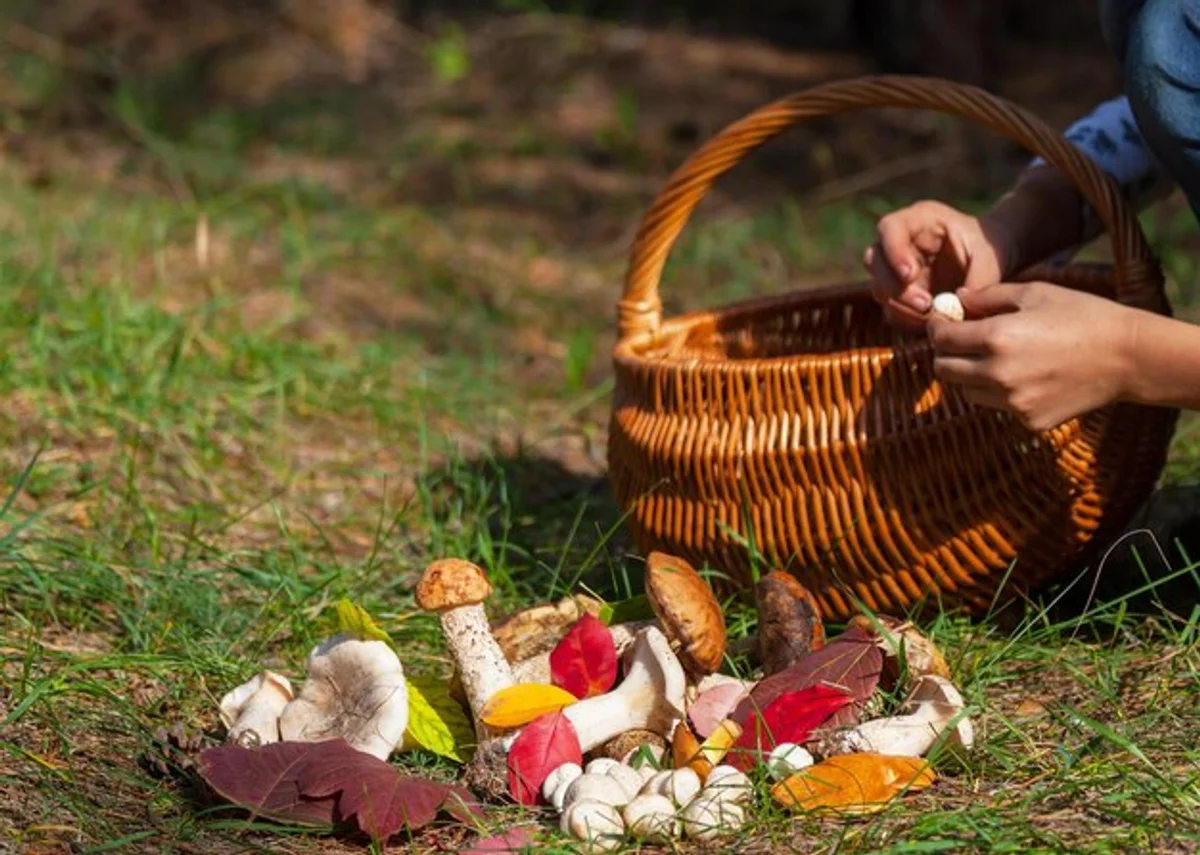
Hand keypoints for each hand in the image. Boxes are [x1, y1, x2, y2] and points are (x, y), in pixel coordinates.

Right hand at [863, 201, 1015, 327]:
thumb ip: (975, 281)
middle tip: (924, 304)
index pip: (890, 228)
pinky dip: (905, 317)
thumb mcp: (990, 259)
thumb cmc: (992, 249)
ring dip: (899, 306)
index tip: (910, 274)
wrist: (994, 259)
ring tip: (930, 315)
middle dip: (894, 286)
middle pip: (875, 260)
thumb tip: (956, 309)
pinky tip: (927, 322)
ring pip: (879, 287)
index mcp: (920, 220)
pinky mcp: (901, 291)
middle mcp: (901, 242)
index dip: (893, 252)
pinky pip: (891, 307)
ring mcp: (897, 267)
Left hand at [927, 281, 1137, 431]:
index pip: (941, 338)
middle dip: (945, 353)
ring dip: (969, 374)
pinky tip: (1024, 375)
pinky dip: (998, 392)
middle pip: (943, 370)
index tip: (943, 321)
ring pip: (966, 391)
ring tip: (995, 357)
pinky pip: (996, 406)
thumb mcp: (1035, 294)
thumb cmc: (1083, 316)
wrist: (1128, 357)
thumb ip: (989, 296)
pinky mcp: (1028, 421)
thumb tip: (956, 298)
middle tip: (960, 341)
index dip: (936, 327)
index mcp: (997, 338)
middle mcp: (998, 374)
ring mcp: (1013, 402)